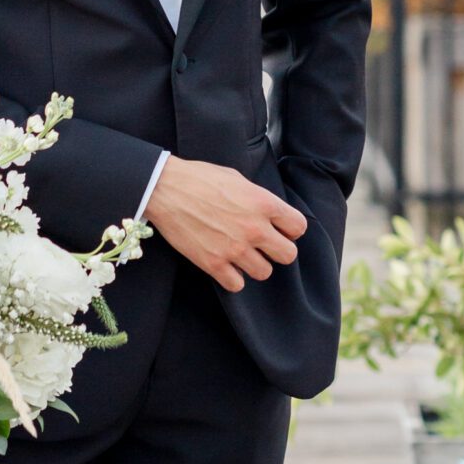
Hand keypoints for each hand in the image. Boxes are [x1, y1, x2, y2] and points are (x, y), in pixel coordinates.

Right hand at [144, 157, 306, 292]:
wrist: (165, 188)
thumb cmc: (199, 178)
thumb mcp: (237, 179)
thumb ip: (258, 198)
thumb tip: (268, 212)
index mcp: (264, 203)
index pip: (298, 227)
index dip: (290, 230)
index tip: (279, 230)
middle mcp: (254, 228)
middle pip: (288, 255)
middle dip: (277, 250)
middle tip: (262, 246)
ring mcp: (234, 248)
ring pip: (264, 272)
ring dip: (254, 265)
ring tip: (240, 255)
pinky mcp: (213, 263)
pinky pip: (237, 285)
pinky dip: (232, 278)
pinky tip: (224, 265)